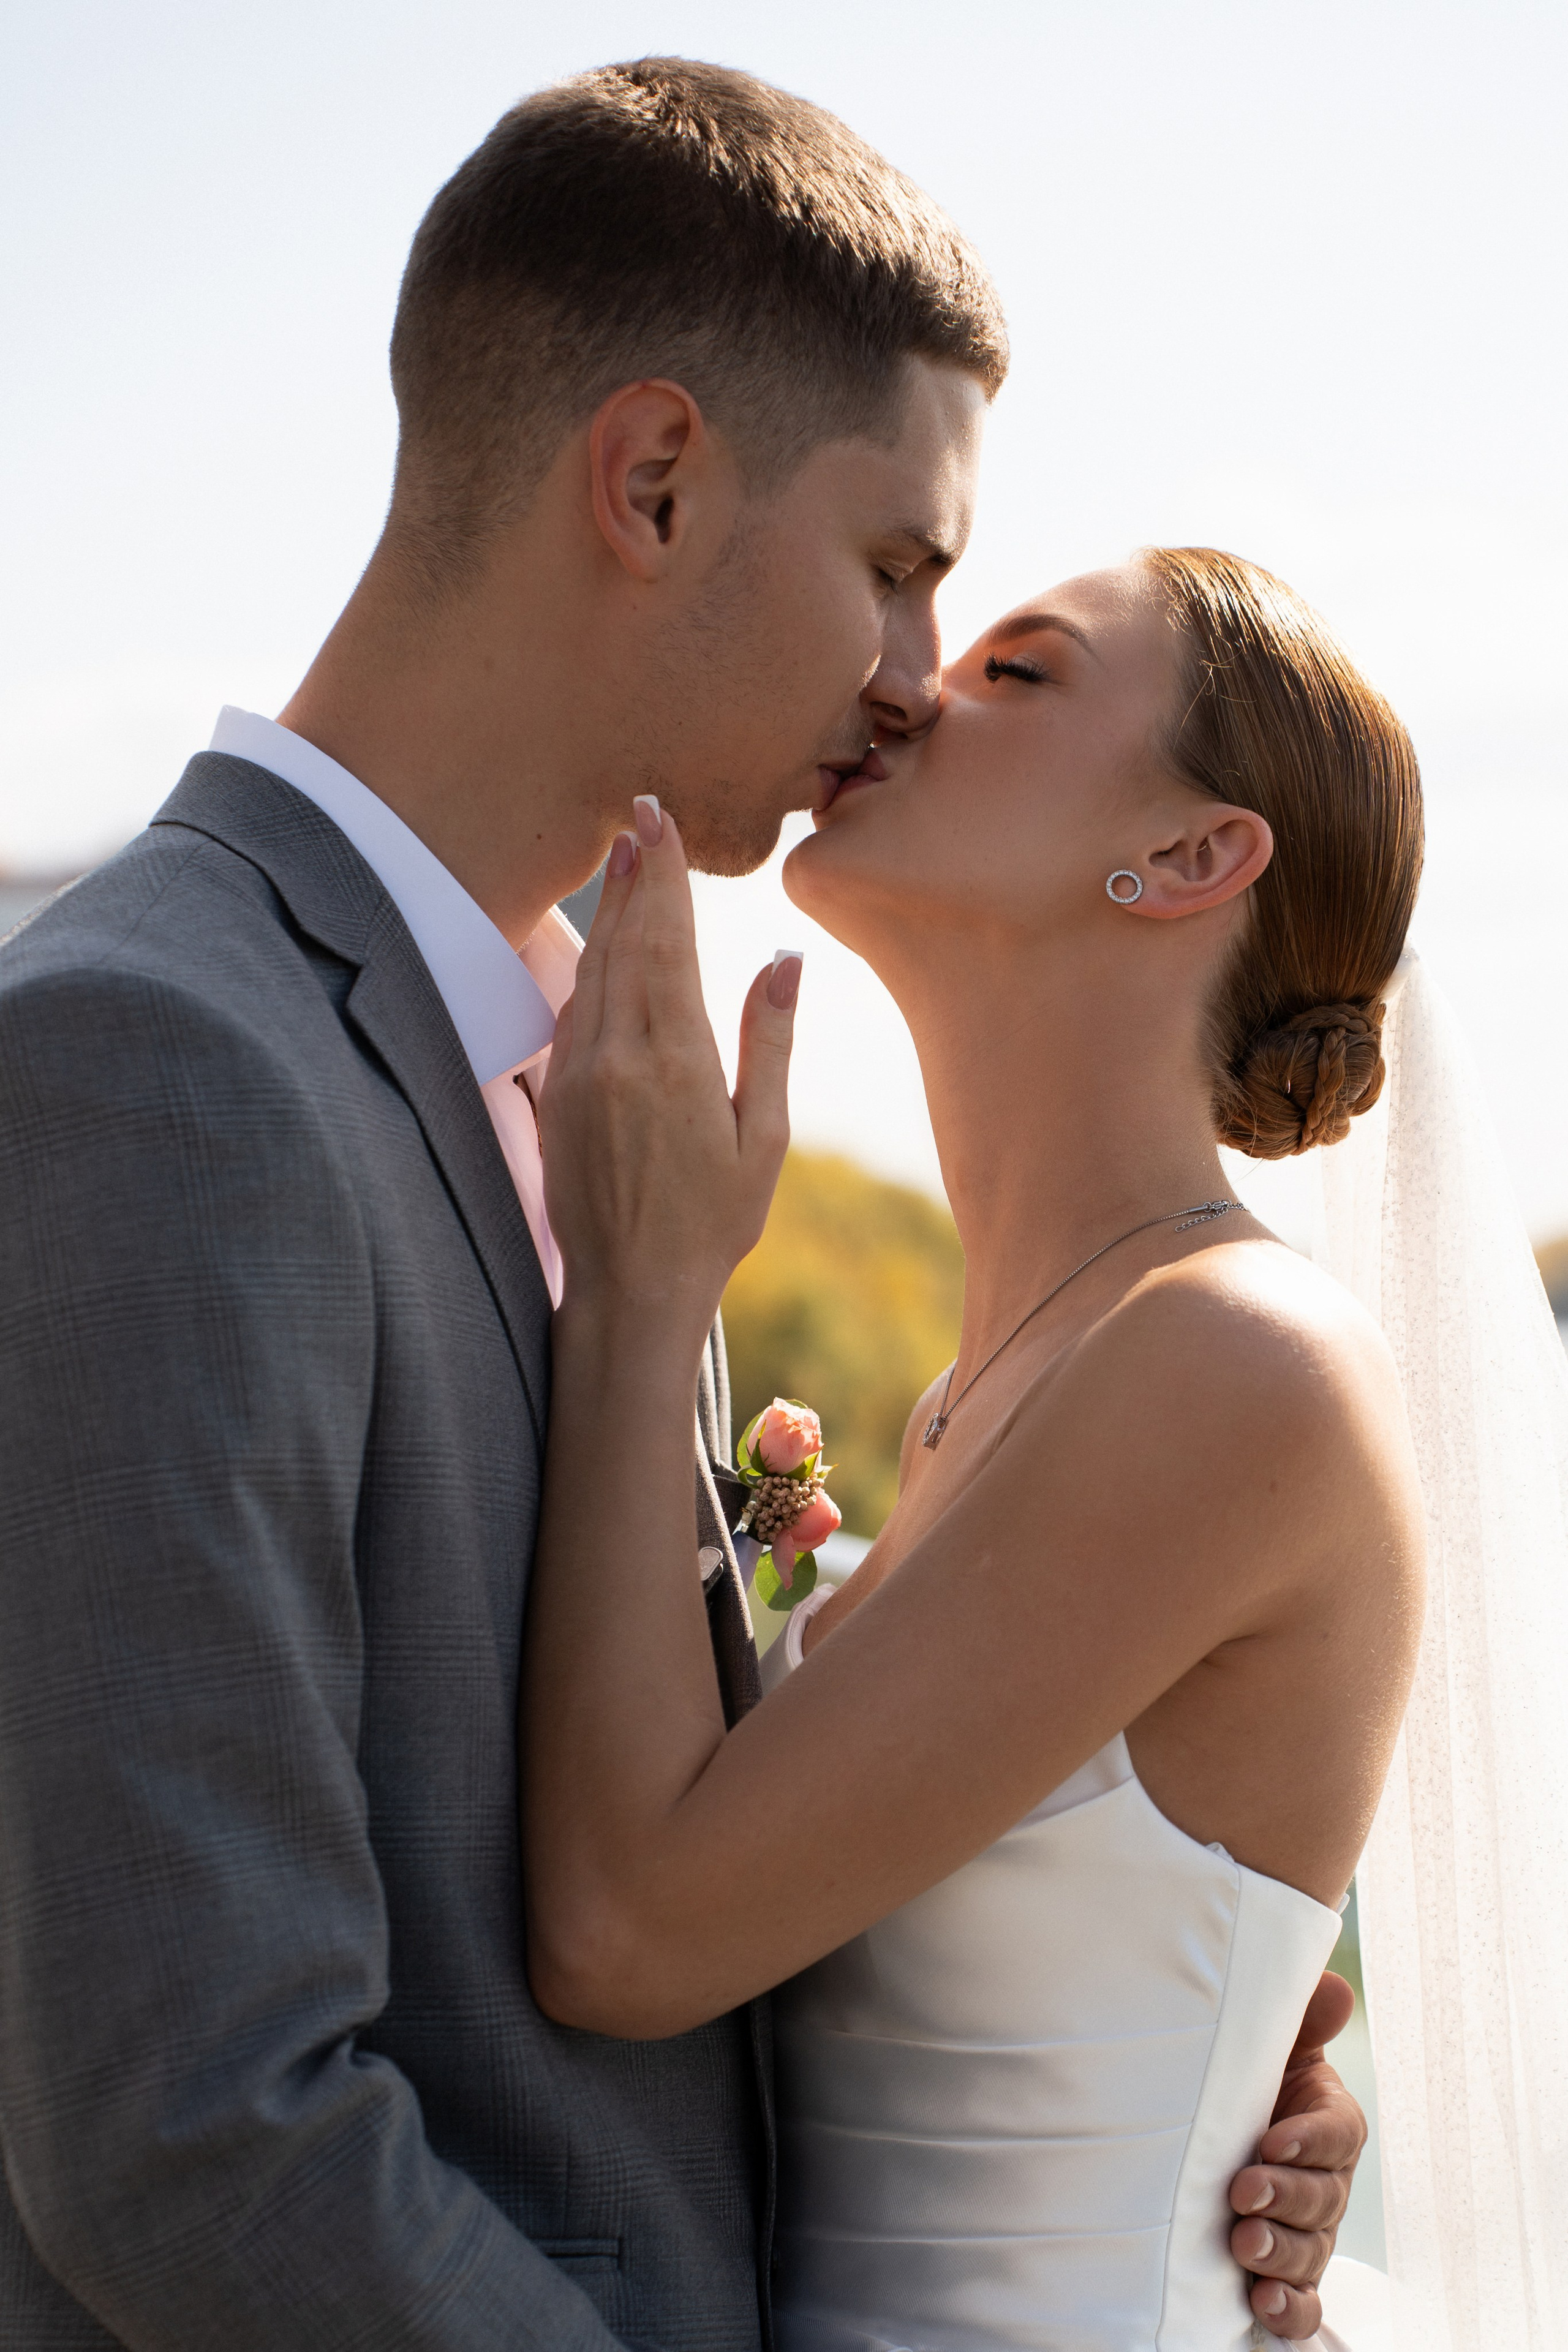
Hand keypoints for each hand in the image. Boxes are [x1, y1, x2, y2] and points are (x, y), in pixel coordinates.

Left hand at [540, 797, 799, 1335]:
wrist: (630, 1291)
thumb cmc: (713, 1222)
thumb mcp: (762, 1136)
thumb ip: (769, 1040)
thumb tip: (784, 959)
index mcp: (678, 1060)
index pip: (667, 941)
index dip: (663, 876)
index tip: (659, 820)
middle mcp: (618, 1056)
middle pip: (625, 941)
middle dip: (633, 875)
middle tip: (638, 815)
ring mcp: (578, 1074)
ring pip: (593, 970)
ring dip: (607, 912)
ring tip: (621, 858)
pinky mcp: (555, 1096)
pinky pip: (574, 1012)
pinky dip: (590, 966)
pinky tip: (602, 943)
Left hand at [1228, 1971, 1365, 2338]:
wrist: (1204, 2128)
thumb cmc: (1243, 2078)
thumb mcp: (1266, 2045)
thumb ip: (1299, 2020)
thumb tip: (1336, 1989)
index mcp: (1327, 2121)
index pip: (1336, 2134)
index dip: (1309, 2140)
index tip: (1271, 2139)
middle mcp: (1325, 2182)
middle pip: (1324, 2198)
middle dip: (1286, 2197)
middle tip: (1243, 2193)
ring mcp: (1308, 2233)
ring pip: (1311, 2251)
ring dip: (1281, 2253)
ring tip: (1244, 2245)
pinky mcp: (1285, 2274)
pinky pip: (1302, 2301)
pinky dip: (1289, 2307)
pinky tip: (1265, 2303)